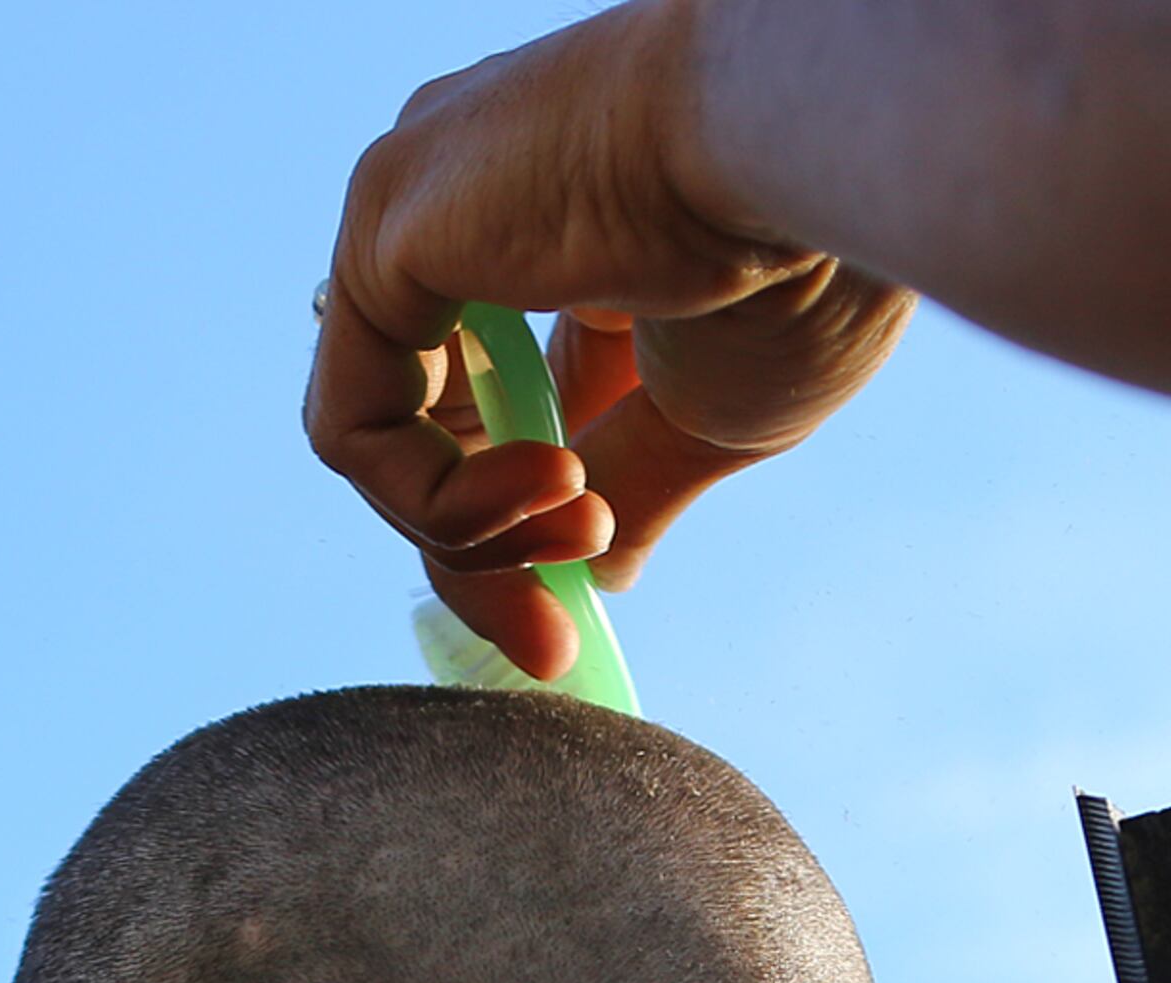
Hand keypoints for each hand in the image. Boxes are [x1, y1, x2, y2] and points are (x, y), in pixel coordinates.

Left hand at [307, 1, 914, 680]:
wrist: (814, 157)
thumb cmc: (800, 258)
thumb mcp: (710, 411)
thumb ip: (633, 479)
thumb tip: (599, 566)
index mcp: (545, 226)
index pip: (483, 403)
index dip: (515, 529)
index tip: (571, 626)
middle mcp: (462, 203)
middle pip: (420, 433)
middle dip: (487, 558)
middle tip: (557, 637)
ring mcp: (413, 206)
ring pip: (380, 443)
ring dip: (478, 537)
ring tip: (588, 529)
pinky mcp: (385, 229)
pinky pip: (356, 425)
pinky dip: (441, 500)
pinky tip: (555, 486)